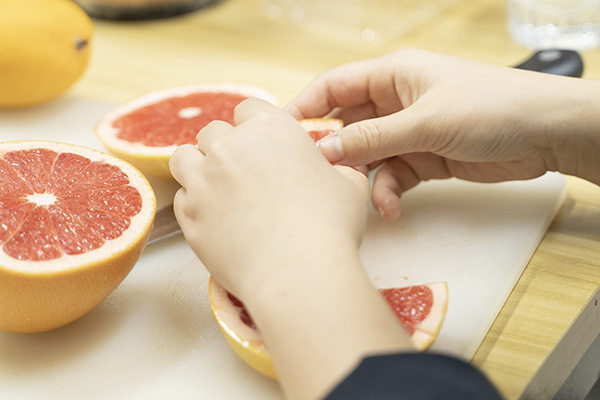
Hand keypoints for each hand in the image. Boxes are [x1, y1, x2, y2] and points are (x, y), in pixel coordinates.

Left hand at [170, 99, 412, 399]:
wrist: (298, 273)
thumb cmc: (330, 227)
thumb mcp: (350, 185)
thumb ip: (337, 166)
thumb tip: (337, 166)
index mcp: (270, 128)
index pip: (249, 109)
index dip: (253, 127)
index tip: (260, 146)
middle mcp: (230, 146)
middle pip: (213, 131)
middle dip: (225, 147)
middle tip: (242, 173)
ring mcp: (203, 179)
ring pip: (184, 158)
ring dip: (198, 167)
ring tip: (216, 189)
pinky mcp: (188, 214)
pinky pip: (181, 198)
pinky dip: (195, 204)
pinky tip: (215, 220)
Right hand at [286, 49, 599, 219]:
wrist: (546, 134)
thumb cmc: (490, 107)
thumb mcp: (424, 122)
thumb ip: (371, 139)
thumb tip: (323, 152)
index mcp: (392, 75)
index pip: (334, 87)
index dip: (305, 109)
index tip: (280, 136)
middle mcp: (395, 102)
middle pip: (347, 126)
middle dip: (333, 153)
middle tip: (316, 179)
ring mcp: (409, 132)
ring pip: (368, 157)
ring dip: (363, 179)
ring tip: (361, 198)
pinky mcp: (424, 159)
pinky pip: (392, 176)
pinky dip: (388, 193)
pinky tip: (391, 208)